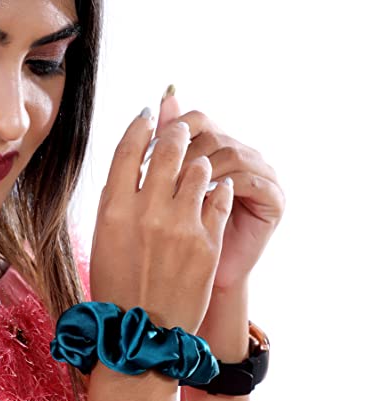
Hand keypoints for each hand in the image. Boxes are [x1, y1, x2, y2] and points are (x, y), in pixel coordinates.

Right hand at [90, 108, 233, 334]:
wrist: (142, 332)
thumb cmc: (117, 284)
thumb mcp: (103, 238)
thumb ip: (117, 198)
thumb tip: (134, 162)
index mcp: (113, 209)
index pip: (128, 149)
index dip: (140, 124)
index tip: (149, 114)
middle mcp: (147, 212)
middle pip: (168, 149)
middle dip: (176, 131)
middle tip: (181, 128)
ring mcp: (180, 226)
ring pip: (199, 168)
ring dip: (199, 161)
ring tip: (197, 165)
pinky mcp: (208, 242)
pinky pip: (219, 197)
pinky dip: (217, 188)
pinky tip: (214, 190)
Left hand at [157, 93, 285, 289]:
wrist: (198, 276)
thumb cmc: (176, 234)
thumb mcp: (163, 189)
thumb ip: (164, 148)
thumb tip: (157, 103)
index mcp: (215, 147)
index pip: (196, 120)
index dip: (172, 129)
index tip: (147, 150)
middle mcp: (241, 155)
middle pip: (212, 135)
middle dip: (182, 153)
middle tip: (159, 173)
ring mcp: (261, 174)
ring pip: (230, 153)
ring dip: (200, 169)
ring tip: (175, 189)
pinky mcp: (274, 198)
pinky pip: (249, 180)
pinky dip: (223, 185)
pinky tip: (201, 198)